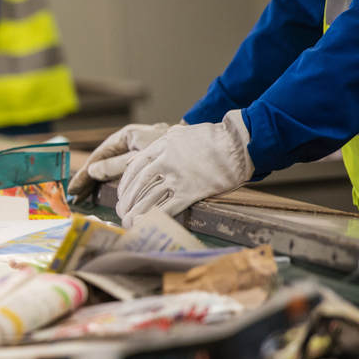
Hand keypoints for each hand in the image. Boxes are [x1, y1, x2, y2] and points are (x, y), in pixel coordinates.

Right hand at [68, 122, 170, 199]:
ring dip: (101, 182)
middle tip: (75, 195)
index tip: (74, 188)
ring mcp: (141, 151)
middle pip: (104, 161)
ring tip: (86, 195)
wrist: (211, 146)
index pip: (100, 156)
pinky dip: (117, 183)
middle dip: (89, 178)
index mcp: (128, 136)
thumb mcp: (142, 158)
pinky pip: (128, 172)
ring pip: (115, 167)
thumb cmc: (177, 149)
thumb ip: (117, 164)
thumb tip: (93, 171)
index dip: (85, 173)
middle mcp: (132, 142)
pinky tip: (111, 194)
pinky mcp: (151, 161)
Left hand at [116, 111, 253, 227]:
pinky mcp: (190, 191)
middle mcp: (165, 162)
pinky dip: (152, 218)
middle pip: (138, 186)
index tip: (122, 195)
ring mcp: (177, 177)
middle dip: (127, 202)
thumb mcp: (181, 133)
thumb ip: (163, 144)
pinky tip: (144, 225)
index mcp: (161, 147)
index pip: (134, 168)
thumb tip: (148, 156)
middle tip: (121, 212)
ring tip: (129, 222)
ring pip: (148, 199)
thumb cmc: (213, 138)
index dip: (125, 184)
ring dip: (135, 213)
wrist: (237, 145)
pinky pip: (166, 208)